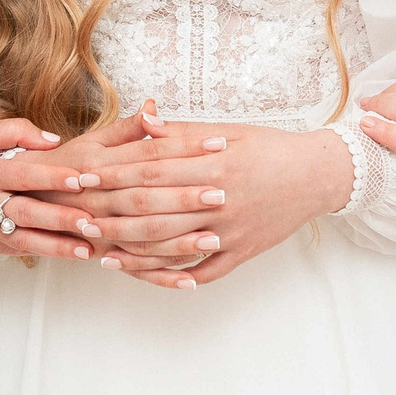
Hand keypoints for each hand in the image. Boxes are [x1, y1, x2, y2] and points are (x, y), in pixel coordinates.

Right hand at [0, 118, 104, 262]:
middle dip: (63, 218)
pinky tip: (66, 255)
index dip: (53, 176)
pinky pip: (16, 249)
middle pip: (29, 211)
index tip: (81, 179)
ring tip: (88, 251)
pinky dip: (41, 252)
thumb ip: (12, 131)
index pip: (24, 174)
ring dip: (59, 246)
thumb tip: (52, 139)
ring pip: (26, 239)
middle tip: (94, 221)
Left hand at [37, 113, 347, 288]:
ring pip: (172, 246)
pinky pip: (202, 271)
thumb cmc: (269, 147)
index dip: (113, 175)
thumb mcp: (228, 130)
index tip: (83, 177)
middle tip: (76, 219)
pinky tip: (145, 275)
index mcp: (214, 164)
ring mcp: (232, 230)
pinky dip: (173, 276)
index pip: (152, 170)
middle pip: (155, 212)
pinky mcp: (243, 252)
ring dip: (132, 251)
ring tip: (99, 251)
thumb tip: (145, 119)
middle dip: (111, 216)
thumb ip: (182, 132)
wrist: (319, 174)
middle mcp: (220, 199)